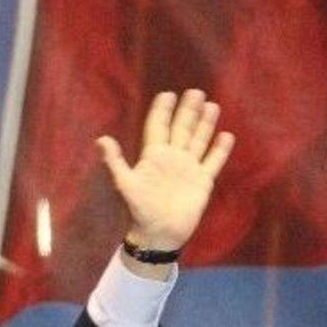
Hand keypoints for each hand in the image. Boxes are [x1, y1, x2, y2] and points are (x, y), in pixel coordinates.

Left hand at [97, 89, 234, 250]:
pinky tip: (226, 135)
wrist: (159, 234)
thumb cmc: (139, 210)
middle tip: (195, 91)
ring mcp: (188, 168)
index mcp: (153, 157)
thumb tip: (100, 139)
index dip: (162, 111)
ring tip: (211, 105)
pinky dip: (220, 149)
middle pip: (181, 129)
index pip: (158, 127)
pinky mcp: (203, 181)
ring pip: (199, 140)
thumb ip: (115, 161)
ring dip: (205, 124)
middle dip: (187, 111)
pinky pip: (213, 161)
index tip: (167, 94)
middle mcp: (172, 158)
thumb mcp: (125, 184)